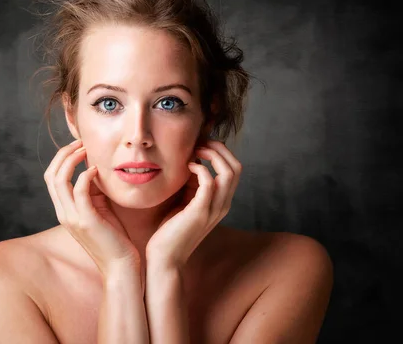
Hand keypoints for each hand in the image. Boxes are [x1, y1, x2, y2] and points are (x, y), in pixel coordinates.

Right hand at [44, 139, 140, 277]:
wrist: (120, 266)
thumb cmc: (114, 238)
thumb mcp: (100, 209)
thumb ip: (93, 191)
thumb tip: (95, 169)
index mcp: (64, 210)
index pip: (52, 177)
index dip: (61, 158)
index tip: (79, 145)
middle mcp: (63, 213)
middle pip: (50, 175)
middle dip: (63, 154)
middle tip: (80, 142)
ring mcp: (72, 217)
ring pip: (58, 180)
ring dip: (71, 160)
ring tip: (86, 150)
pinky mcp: (86, 220)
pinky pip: (78, 190)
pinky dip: (85, 175)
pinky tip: (96, 169)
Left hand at [145, 140, 241, 268]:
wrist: (165, 258)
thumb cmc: (171, 230)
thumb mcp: (185, 202)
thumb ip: (192, 185)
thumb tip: (191, 161)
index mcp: (221, 202)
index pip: (234, 169)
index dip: (221, 152)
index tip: (201, 144)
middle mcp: (223, 204)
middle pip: (236, 167)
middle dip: (220, 149)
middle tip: (200, 143)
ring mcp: (214, 209)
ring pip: (229, 172)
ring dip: (212, 155)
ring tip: (195, 151)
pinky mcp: (200, 212)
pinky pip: (210, 182)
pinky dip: (201, 168)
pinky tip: (188, 167)